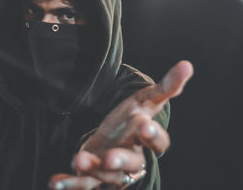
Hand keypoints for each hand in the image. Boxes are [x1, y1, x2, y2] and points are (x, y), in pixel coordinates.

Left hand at [49, 61, 193, 189]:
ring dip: (93, 171)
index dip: (153, 136)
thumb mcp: (147, 100)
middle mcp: (133, 158)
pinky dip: (71, 183)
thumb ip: (166, 87)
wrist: (115, 137)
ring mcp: (113, 170)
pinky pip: (84, 184)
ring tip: (79, 160)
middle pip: (132, 164)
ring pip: (107, 177)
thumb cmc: (133, 118)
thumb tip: (187, 64)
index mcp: (147, 140)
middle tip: (110, 158)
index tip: (143, 126)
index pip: (158, 143)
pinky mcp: (94, 177)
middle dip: (121, 160)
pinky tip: (55, 181)